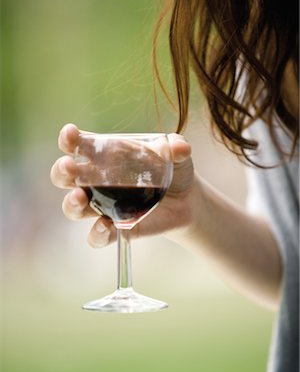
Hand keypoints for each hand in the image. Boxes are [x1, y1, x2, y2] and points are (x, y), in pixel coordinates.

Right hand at [50, 124, 194, 246]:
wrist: (187, 200)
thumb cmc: (174, 170)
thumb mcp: (178, 155)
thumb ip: (176, 147)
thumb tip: (178, 148)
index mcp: (105, 155)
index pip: (78, 144)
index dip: (69, 139)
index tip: (70, 135)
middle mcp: (96, 180)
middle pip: (65, 176)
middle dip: (61, 171)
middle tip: (69, 167)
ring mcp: (103, 205)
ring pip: (73, 207)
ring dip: (71, 203)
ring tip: (80, 198)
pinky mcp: (115, 228)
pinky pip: (96, 236)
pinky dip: (97, 234)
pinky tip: (106, 226)